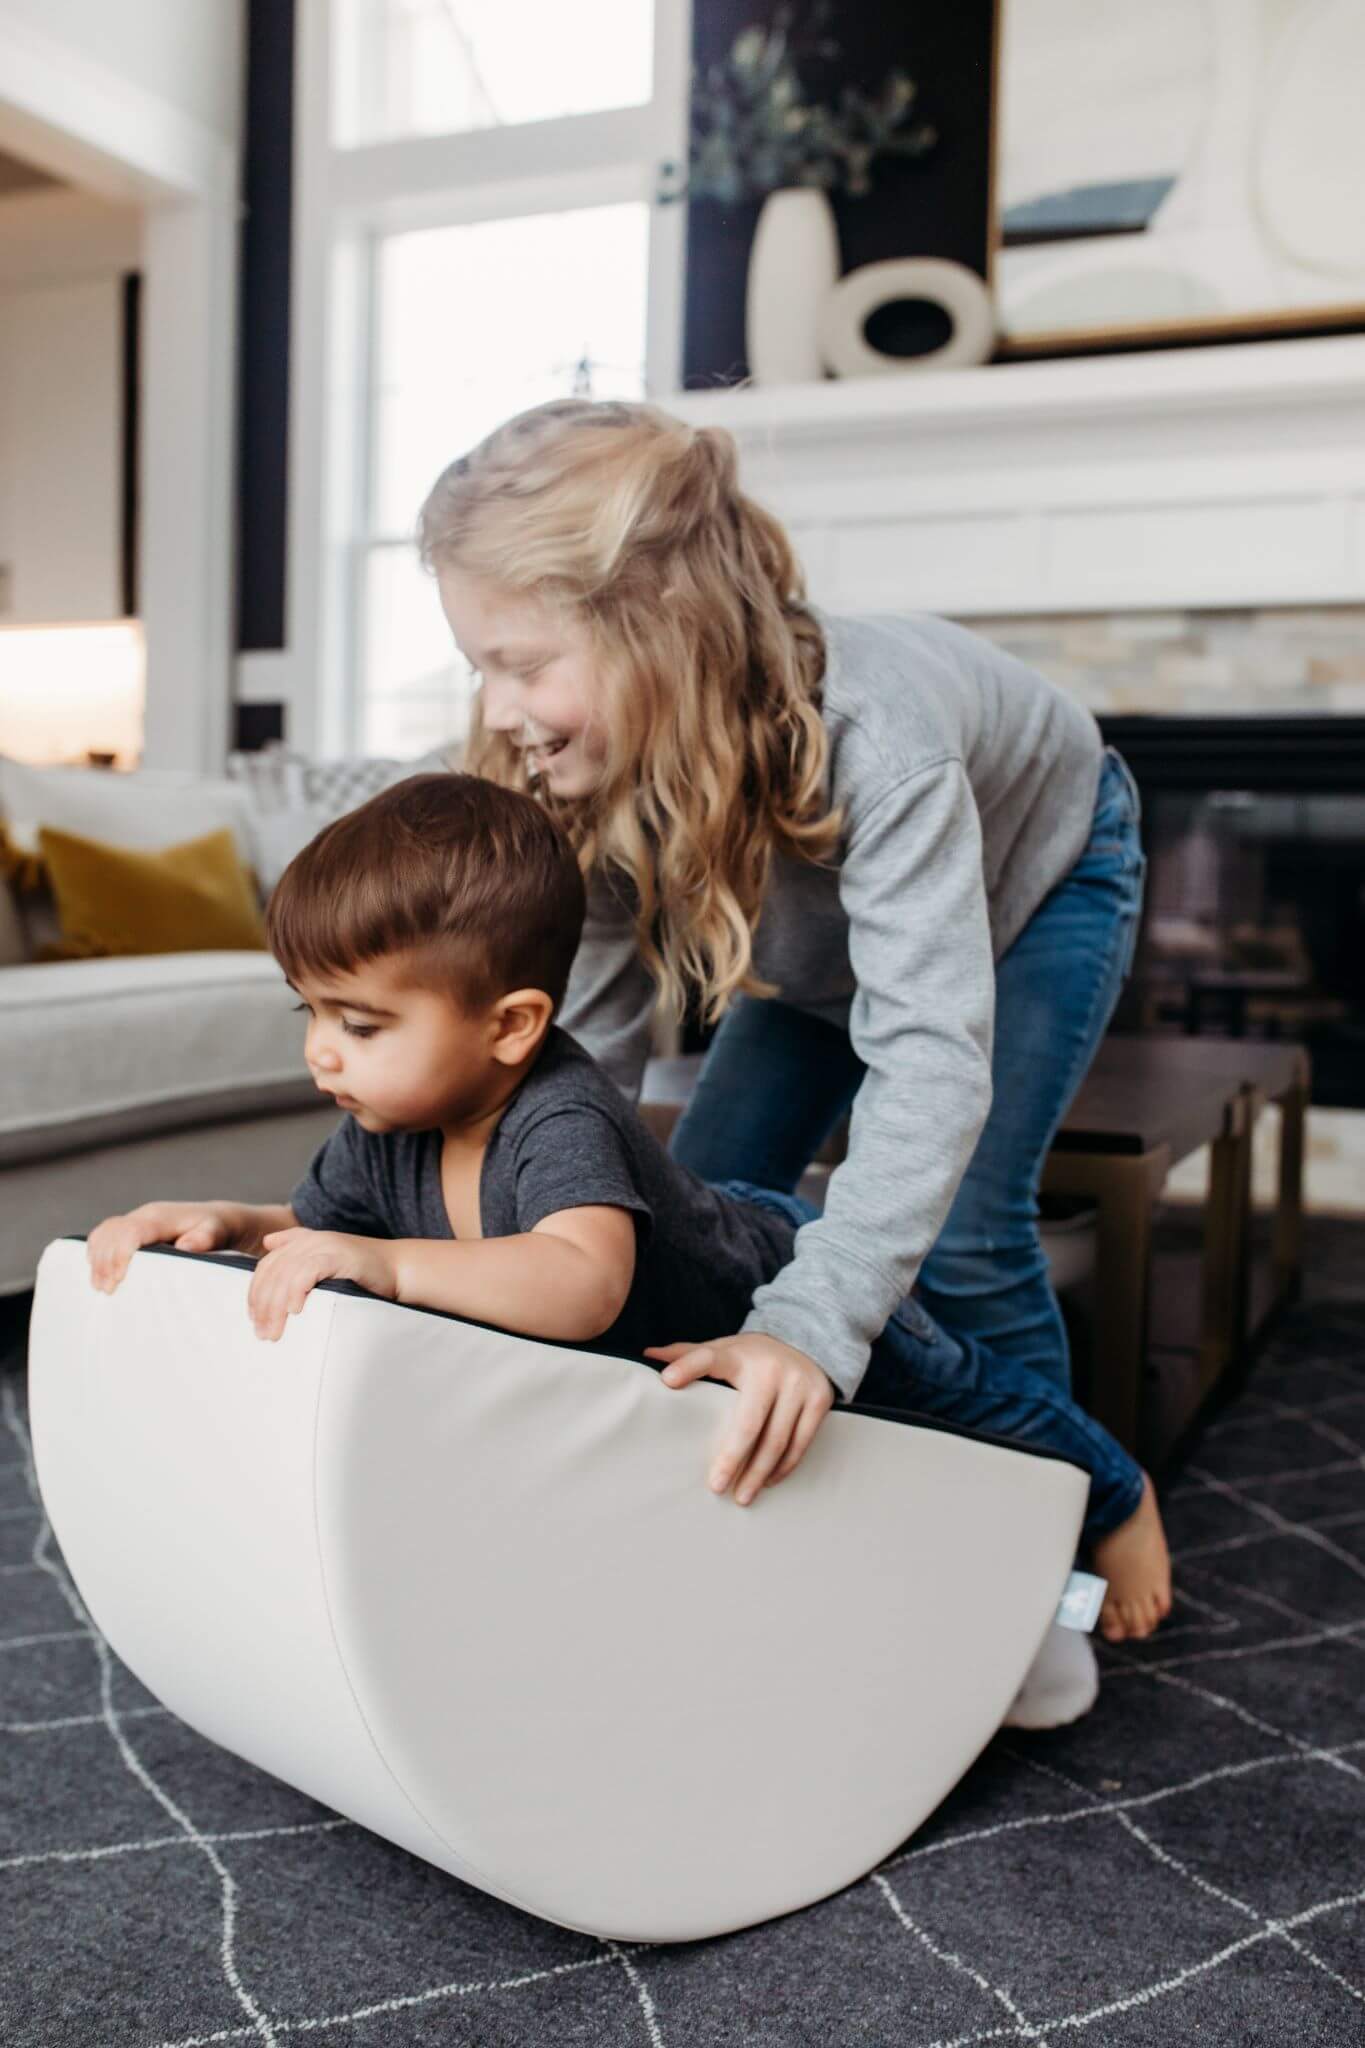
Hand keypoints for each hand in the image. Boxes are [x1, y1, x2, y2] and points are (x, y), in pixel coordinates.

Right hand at [87, 1201, 237, 1293]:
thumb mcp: (217, 1233)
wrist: (217, 1219)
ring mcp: (137, 1220)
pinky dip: (97, 1253)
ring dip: (97, 1259)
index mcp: (161, 1217)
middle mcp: (145, 1215)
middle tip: (106, 1291)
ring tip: (99, 1287)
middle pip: (112, 1233)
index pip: (131, 1231)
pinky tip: (98, 1273)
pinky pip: (105, 1235)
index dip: (120, 1253)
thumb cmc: (217, 1230)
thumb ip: (204, 1239)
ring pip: (105, 1233)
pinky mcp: (132, 1228)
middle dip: (104, 1261)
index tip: (118, 1279)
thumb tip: (185, 1247)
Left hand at [248, 1228, 397, 1341]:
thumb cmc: (363, 1273)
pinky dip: (296, 1292)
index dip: (256, 1294)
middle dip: (263, 1306)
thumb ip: (299, 1252)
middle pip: (272, 1273)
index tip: (254, 1321)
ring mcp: (324, 1246)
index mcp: (302, 1242)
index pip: (267, 1267)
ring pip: (285, 1275)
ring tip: (275, 1332)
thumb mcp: (326, 1261)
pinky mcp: (338, 1254)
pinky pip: (307, 1272)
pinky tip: (294, 1311)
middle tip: (262, 1334)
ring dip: (276, 1307)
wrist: (399, 1268)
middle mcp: (309, 1240)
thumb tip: (268, 1243)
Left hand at [644, 1332, 834, 1505]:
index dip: (688, 1367)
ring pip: (777, 1440)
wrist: (808, 1339)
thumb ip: (688, 1354)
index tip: (667, 1381)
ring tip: (742, 1496)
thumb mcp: (724, 1349)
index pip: (708, 1358)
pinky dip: (784, 1466)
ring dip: (758, 1473)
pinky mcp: (820, 1399)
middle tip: (716, 1486)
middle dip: (732, 1458)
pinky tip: (769, 1480)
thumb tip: (647, 1356)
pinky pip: (800, 1442)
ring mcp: (798, 1384)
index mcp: (739, 1355)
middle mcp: (771, 1369)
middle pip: (749, 1423)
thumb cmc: (752, 1355)